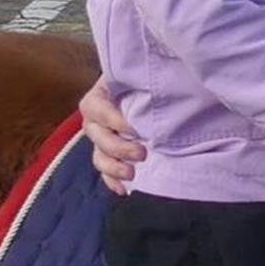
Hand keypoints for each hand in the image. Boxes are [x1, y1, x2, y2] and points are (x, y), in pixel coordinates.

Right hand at [80, 79, 143, 193]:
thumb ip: (148, 80)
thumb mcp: (143, 76)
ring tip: (132, 174)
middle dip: (118, 147)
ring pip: (99, 156)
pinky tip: (124, 189)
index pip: (95, 107)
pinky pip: (105, 172)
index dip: (110, 118)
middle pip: (97, 135)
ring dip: (113, 167)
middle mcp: (96, 119)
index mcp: (100, 95)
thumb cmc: (149, 80)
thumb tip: (169, 81)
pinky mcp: (110, 155)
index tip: (132, 127)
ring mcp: (102, 139)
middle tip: (141, 153)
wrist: (154, 90)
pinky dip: (113, 181)